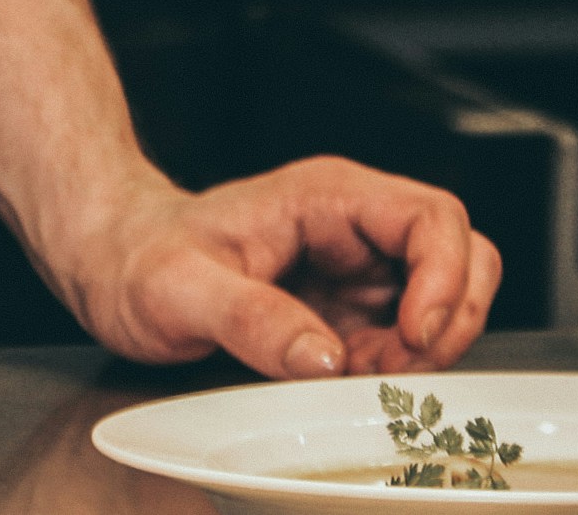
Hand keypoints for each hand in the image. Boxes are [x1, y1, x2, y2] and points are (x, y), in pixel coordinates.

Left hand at [62, 158, 500, 380]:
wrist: (113, 265)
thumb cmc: (138, 256)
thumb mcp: (179, 289)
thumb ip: (251, 319)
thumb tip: (325, 359)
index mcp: (326, 197)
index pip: (432, 217)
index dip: (446, 277)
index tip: (415, 333)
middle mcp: (353, 227)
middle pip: (463, 257)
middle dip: (450, 319)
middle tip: (397, 366)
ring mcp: (357, 271)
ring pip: (445, 304)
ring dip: (424, 352)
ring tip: (360, 375)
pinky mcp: (350, 312)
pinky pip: (407, 342)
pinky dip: (397, 370)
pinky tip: (345, 379)